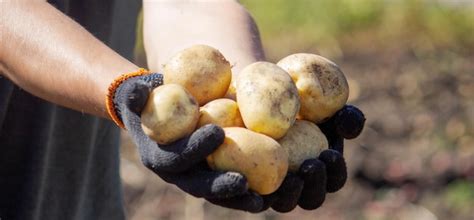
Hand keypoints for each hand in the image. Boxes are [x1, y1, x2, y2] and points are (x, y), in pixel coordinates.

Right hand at [112, 73, 263, 211]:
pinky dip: (252, 192)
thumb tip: (137, 91)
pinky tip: (274, 191)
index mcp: (159, 157)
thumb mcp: (137, 95)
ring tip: (263, 199)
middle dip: (220, 186)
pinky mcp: (215, 176)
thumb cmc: (150, 102)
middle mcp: (179, 174)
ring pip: (219, 196)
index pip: (176, 157)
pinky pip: (233, 189)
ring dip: (240, 199)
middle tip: (243, 182)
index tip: (218, 132)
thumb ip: (135, 94)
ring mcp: (198, 178)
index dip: (195, 148)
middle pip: (199, 186)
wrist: (159, 115)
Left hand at [259, 105, 364, 211]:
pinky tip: (250, 180)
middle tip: (311, 164)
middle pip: (312, 199)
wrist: (257, 98)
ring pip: (284, 202)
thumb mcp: (323, 105)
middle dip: (315, 185)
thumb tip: (349, 129)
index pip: (334, 180)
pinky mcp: (248, 188)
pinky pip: (250, 199)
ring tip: (290, 177)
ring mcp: (274, 189)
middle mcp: (300, 184)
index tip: (329, 153)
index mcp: (322, 169)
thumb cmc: (297, 102)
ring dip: (290, 194)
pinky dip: (251, 195)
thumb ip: (344, 116)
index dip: (335, 171)